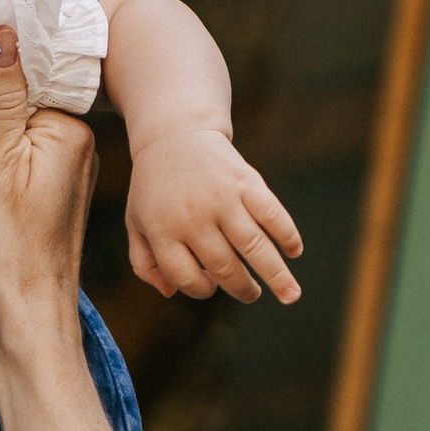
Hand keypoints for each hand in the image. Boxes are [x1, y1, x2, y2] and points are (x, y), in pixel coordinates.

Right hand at [0, 25, 95, 351]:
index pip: (28, 69)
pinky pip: (12, 149)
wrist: (21, 317)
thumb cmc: (10, 247)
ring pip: (13, 122)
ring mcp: (58, 167)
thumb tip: (1, 33)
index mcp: (69, 128)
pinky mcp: (40, 190)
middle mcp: (71, 141)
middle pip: (21, 93)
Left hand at [125, 122, 301, 305]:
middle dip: (243, 289)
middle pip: (225, 267)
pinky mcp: (246, 181)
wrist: (175, 135)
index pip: (187, 277)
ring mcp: (222, 199)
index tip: (211, 285)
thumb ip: (144, 263)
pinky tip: (294, 252)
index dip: (201, 289)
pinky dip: (288, 235)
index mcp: (163, 231)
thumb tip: (172, 293)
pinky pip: (273, 214)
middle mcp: (194, 217)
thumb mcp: (135, 223)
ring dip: (277, 275)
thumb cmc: (155, 188)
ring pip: (255, 247)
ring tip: (291, 295)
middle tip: (252, 295)